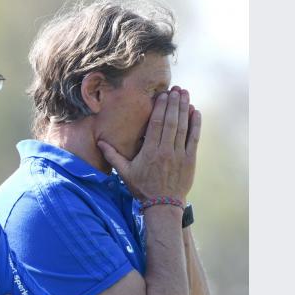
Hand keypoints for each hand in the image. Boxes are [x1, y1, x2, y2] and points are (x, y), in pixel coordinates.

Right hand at [98, 86, 201, 202]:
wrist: (163, 205)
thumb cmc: (142, 188)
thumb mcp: (125, 173)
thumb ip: (113, 155)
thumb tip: (99, 142)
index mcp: (150, 152)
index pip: (156, 125)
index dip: (160, 108)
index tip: (163, 95)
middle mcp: (166, 151)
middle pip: (171, 122)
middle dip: (174, 103)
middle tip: (176, 89)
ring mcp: (180, 155)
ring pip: (183, 127)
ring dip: (185, 109)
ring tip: (185, 94)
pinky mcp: (190, 160)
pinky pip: (194, 139)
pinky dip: (196, 124)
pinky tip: (195, 112)